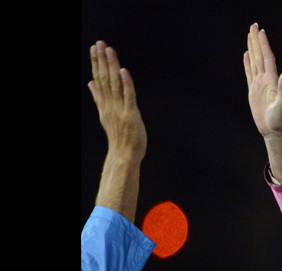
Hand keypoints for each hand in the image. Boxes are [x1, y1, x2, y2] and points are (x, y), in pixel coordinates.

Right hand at [88, 41, 145, 162]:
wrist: (124, 155)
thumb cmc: (118, 136)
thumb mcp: (105, 114)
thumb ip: (98, 98)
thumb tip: (90, 83)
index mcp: (104, 103)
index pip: (98, 78)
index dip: (96, 63)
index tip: (94, 48)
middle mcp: (109, 104)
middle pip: (104, 78)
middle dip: (102, 60)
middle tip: (100, 43)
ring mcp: (119, 109)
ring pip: (114, 83)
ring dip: (112, 66)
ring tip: (109, 50)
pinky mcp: (130, 114)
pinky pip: (128, 96)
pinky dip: (126, 83)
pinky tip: (124, 71)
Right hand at [243, 23, 281, 138]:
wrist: (274, 130)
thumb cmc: (279, 120)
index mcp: (271, 80)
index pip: (267, 58)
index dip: (264, 44)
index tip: (261, 32)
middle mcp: (265, 79)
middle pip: (260, 55)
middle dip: (256, 41)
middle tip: (253, 26)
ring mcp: (259, 84)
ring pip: (254, 61)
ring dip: (252, 48)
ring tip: (249, 35)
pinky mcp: (253, 90)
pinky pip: (249, 73)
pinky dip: (247, 63)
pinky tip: (246, 55)